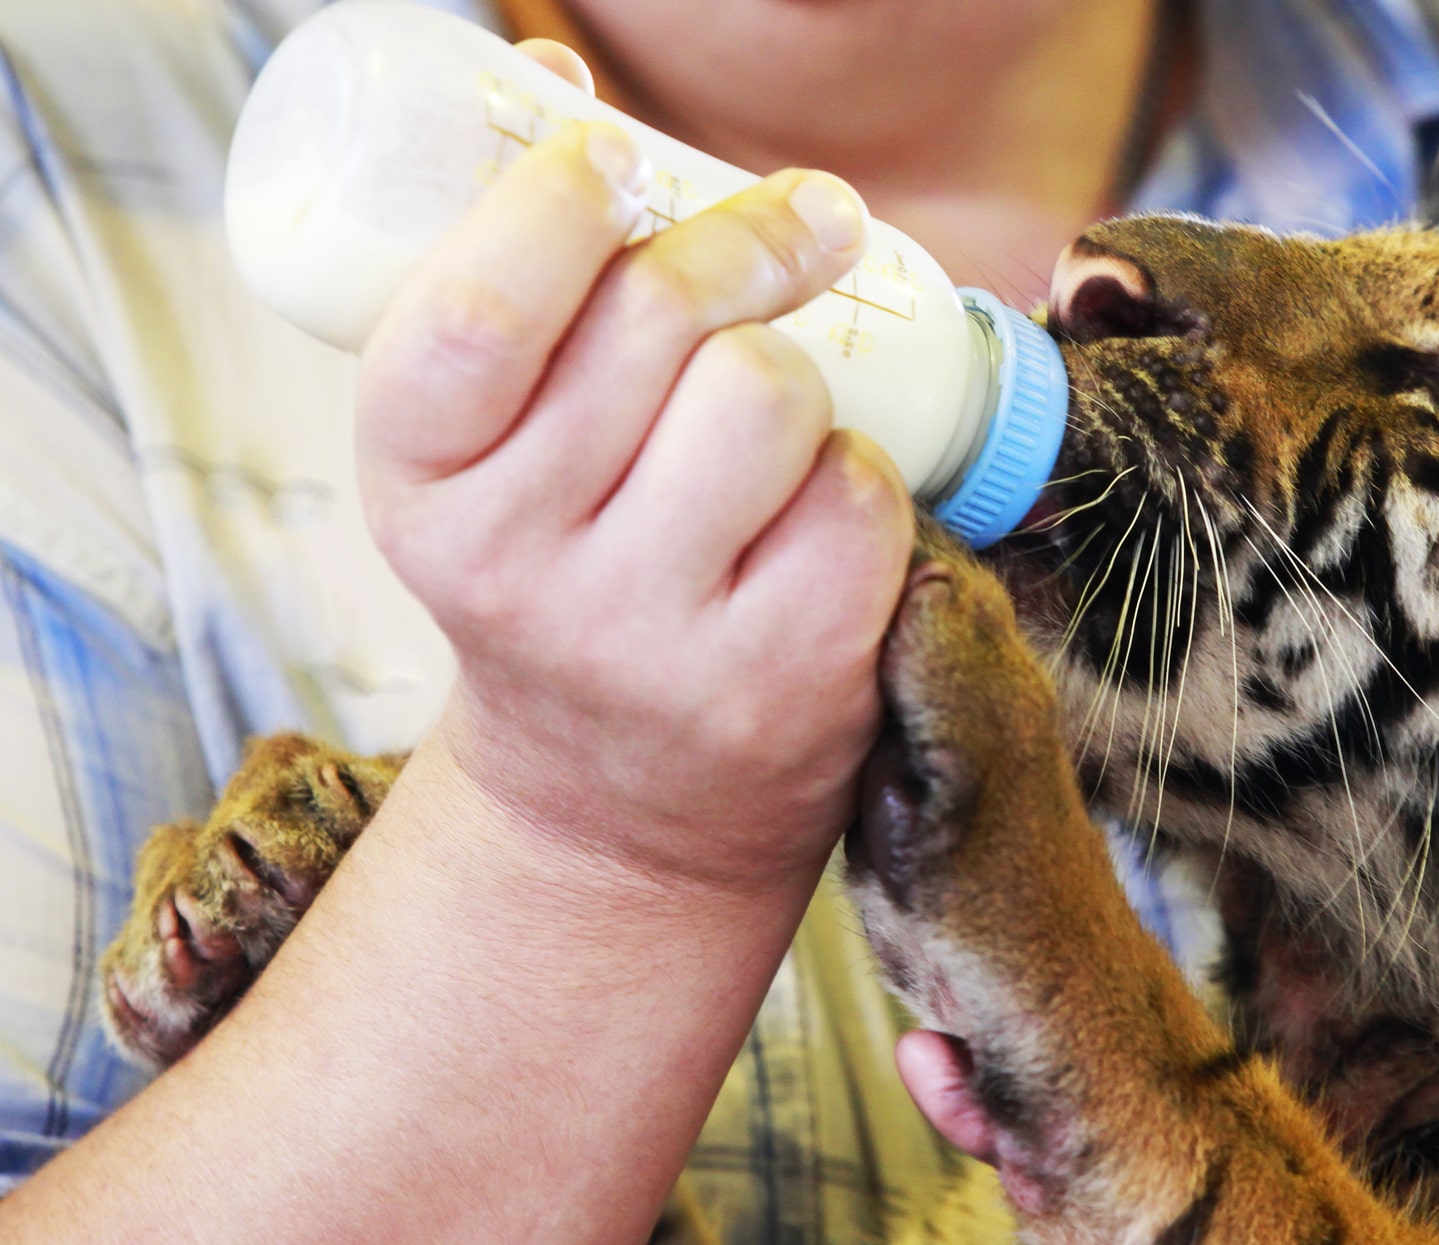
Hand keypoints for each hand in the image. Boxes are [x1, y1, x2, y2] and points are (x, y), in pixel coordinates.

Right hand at [355, 62, 913, 892]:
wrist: (622, 802)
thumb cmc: (565, 569)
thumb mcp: (487, 460)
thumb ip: (512, 299)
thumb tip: (563, 87)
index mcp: (417, 489)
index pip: (474, 312)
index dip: (556, 200)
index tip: (611, 154)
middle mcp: (519, 571)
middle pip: (662, 324)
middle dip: (746, 243)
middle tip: (800, 222)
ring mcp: (655, 637)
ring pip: (773, 396)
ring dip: (799, 378)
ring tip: (776, 423)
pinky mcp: (785, 680)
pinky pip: (859, 497)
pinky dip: (861, 479)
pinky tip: (817, 514)